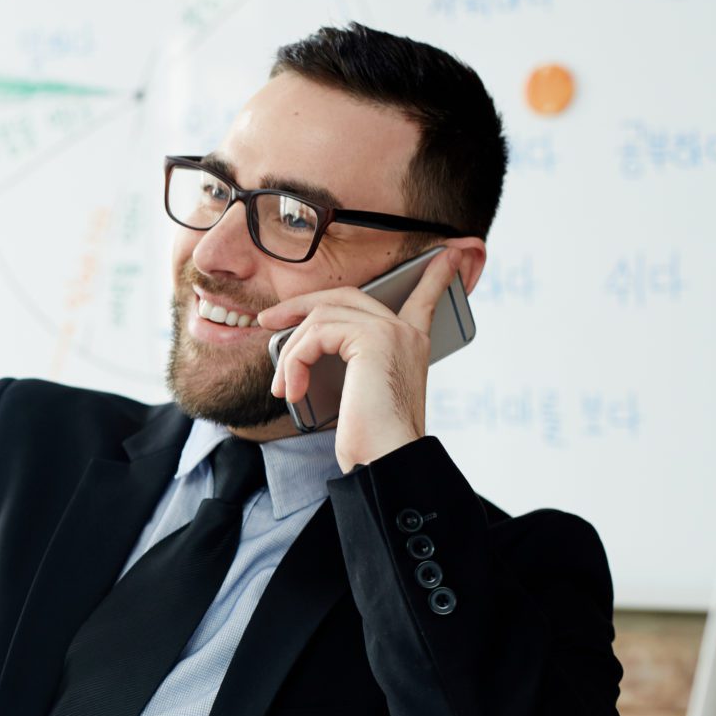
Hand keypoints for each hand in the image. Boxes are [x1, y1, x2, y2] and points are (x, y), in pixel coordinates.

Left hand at [258, 248, 459, 473]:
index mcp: (411, 344)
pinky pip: (315, 335)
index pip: (423, 298)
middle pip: (344, 297)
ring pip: (321, 317)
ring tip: (283, 386)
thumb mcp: (358, 392)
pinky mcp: (372, 338)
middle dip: (301, 305)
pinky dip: (294, 363)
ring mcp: (391, 331)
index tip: (448, 254)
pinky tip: (292, 390)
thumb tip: (302, 346)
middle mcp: (406, 332)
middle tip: (268, 320)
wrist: (385, 461)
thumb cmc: (371, 439)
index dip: (433, 276)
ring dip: (291, 352)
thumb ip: (348, 362)